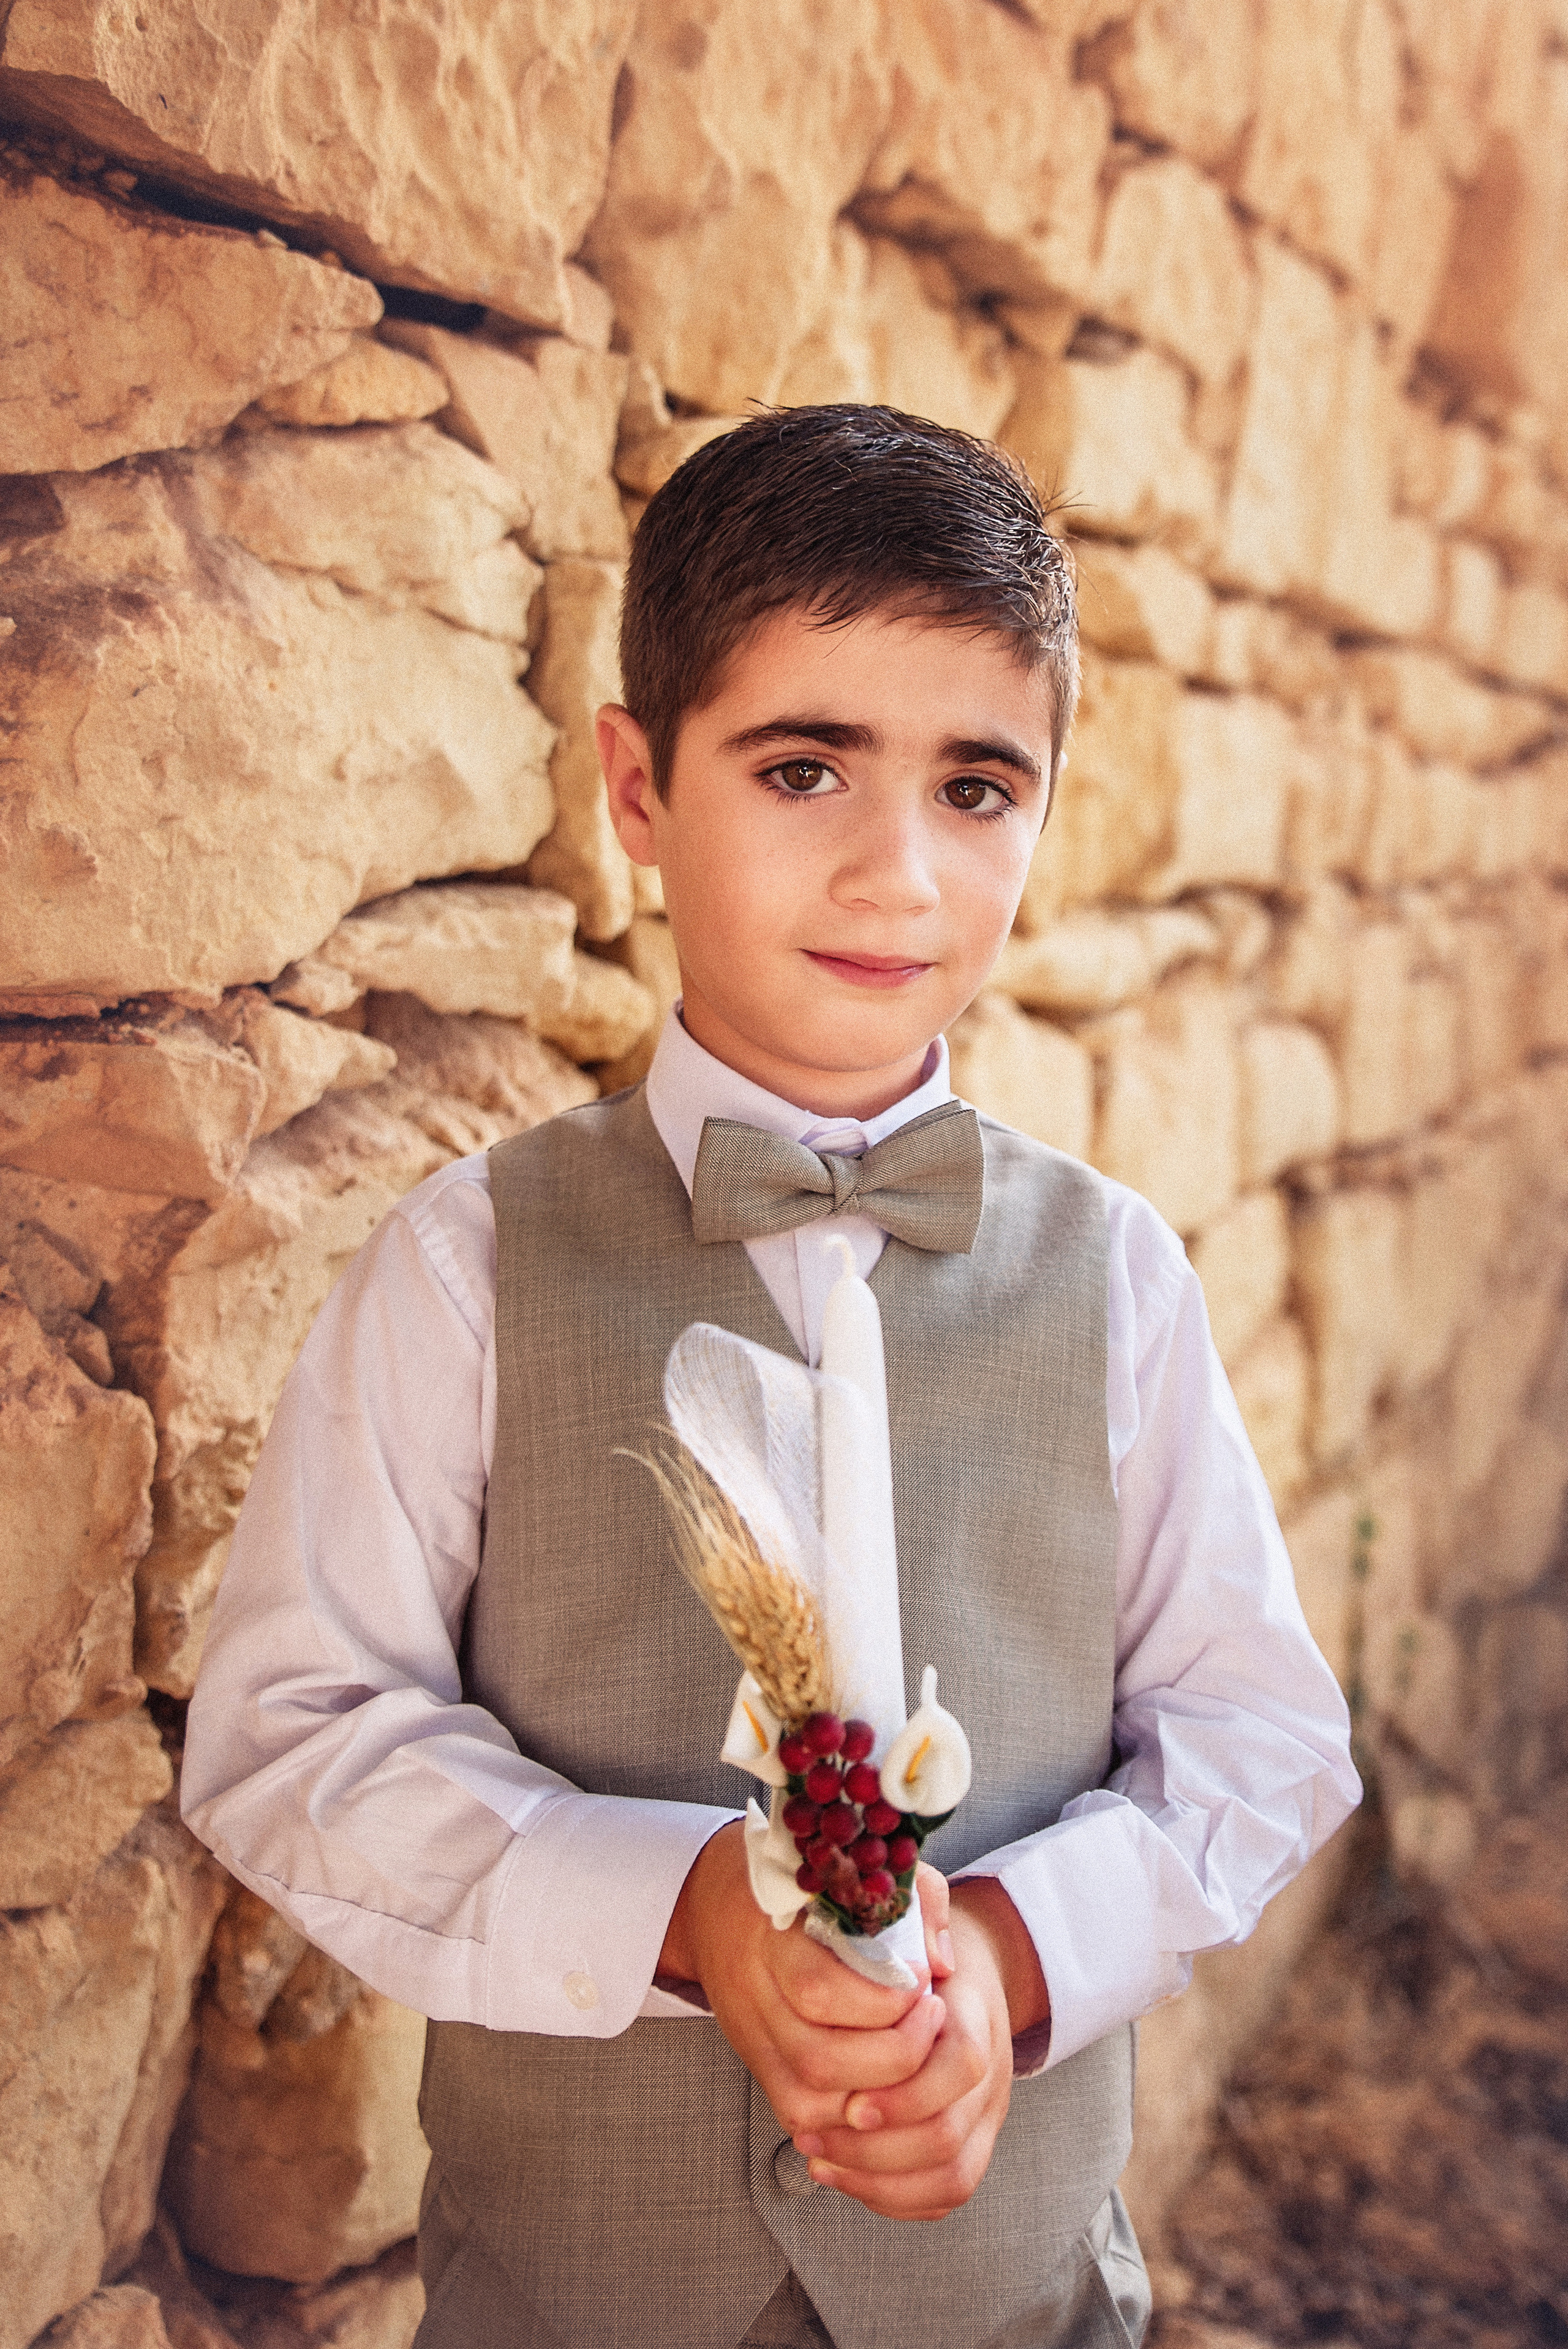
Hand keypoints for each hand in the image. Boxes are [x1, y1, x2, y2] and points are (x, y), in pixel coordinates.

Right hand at [660, 1823, 945, 2143]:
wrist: (718, 1905)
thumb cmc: (805, 1884)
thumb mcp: (858, 1869)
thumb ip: (912, 1899)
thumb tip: (942, 1964)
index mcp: (770, 1937)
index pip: (819, 1990)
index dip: (884, 1998)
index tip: (924, 1978)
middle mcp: (753, 1994)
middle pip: (821, 2057)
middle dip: (895, 2052)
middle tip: (934, 2017)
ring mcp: (751, 2039)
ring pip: (810, 2097)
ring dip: (878, 2092)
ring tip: (918, 2050)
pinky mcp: (758, 2067)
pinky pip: (800, 2114)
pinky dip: (848, 2113)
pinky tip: (888, 2084)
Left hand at [790, 1877, 1048, 2221]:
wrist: (961, 1971)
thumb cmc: (919, 1938)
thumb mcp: (919, 1902)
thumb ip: (922, 1906)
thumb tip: (927, 1960)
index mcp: (976, 2013)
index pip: (962, 2062)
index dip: (906, 2087)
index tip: (851, 2095)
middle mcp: (991, 2074)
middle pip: (947, 2134)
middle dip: (876, 2143)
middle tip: (813, 2131)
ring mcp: (985, 2116)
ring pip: (947, 2176)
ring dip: (875, 2175)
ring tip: (815, 2154)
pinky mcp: (970, 2145)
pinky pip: (941, 2196)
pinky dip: (889, 2195)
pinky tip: (837, 2171)